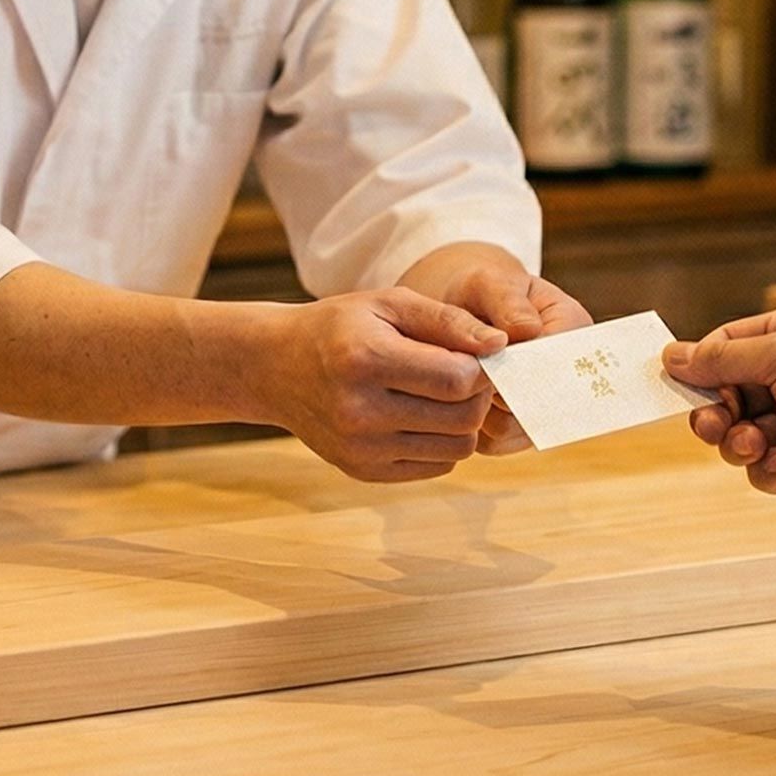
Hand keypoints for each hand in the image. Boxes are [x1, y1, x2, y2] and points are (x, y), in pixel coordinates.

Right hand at [248, 288, 506, 482]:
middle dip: (477, 395)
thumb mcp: (390, 304)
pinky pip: (436, 466)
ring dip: (464, 422)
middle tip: (465, 375)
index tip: (475, 355)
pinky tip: (422, 417)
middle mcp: (360, 411)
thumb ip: (448, 321)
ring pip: (457, 448)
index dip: (481, 367)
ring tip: (443, 395)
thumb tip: (500, 345)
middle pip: (463, 417)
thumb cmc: (340, 327)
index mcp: (367, 360)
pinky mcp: (363, 472)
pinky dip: (442, 443)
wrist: (275, 367)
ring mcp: (360, 448)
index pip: (457, 378)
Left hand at [397, 243, 592, 454]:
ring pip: (512, 427)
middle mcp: (569, 375)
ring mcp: (545, 407)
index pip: (557, 360)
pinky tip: (459, 394)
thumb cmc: (479, 292)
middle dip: (498, 387)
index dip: (520, 363)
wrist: (462, 312)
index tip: (486, 354)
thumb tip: (528, 330)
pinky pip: (493, 443)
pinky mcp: (517, 433)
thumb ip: (508, 301)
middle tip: (465, 365)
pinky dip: (470, 424)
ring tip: (461, 375)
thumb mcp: (489, 282)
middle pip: (539, 402)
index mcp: (575, 328)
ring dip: (479, 406)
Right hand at [662, 302, 775, 507]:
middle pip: (725, 395)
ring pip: (738, 436)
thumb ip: (722, 359)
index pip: (726, 347)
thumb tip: (671, 356)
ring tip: (754, 443)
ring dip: (737, 442)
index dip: (700, 366)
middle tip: (713, 423)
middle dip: (714, 412)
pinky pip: (762, 470)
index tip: (675, 383)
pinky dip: (764, 468)